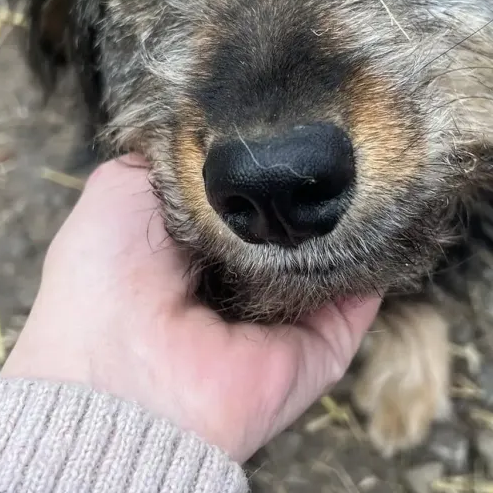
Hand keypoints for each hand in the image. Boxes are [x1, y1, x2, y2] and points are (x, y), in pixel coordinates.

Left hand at [2, 159, 379, 462]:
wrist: (116, 387)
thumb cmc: (101, 286)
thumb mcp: (117, 194)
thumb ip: (170, 157)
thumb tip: (224, 131)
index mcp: (191, 248)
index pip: (246, 193)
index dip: (267, 153)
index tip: (299, 104)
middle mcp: (239, 282)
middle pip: (295, 221)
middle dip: (316, 179)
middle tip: (349, 123)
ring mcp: (283, 318)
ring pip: (335, 256)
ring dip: (354, 213)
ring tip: (376, 153)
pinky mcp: (316, 352)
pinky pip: (360, 300)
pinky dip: (376, 261)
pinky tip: (390, 208)